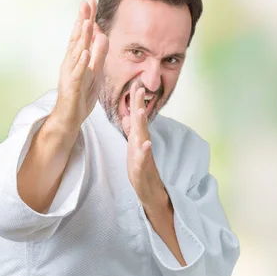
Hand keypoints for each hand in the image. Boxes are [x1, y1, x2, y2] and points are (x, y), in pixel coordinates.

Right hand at [53, 0, 108, 132]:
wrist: (70, 118)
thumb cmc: (81, 96)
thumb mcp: (95, 73)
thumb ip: (98, 55)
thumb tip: (102, 36)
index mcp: (77, 59)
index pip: (82, 35)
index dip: (86, 18)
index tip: (91, 1)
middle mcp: (71, 63)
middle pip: (78, 38)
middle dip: (83, 20)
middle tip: (86, 2)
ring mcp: (71, 74)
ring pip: (77, 53)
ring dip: (82, 37)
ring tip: (87, 22)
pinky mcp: (73, 87)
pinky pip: (78, 74)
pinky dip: (82, 63)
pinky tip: (85, 53)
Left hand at [122, 82, 167, 207]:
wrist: (149, 191)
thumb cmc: (141, 169)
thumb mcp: (132, 148)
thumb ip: (131, 132)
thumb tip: (127, 117)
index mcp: (138, 138)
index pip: (137, 116)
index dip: (135, 101)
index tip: (135, 84)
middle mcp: (142, 143)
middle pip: (140, 122)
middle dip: (139, 105)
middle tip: (139, 88)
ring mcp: (143, 155)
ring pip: (142, 137)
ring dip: (142, 124)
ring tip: (140, 110)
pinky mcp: (142, 168)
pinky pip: (143, 158)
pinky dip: (145, 151)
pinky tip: (147, 143)